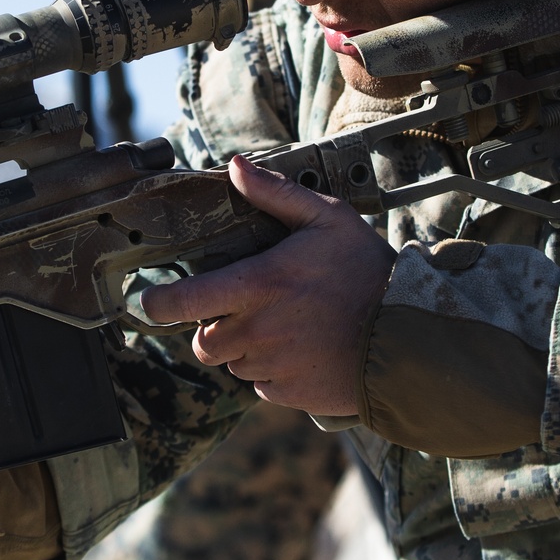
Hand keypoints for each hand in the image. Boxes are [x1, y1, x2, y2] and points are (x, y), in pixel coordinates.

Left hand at [139, 155, 393, 414]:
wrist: (409, 335)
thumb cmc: (367, 271)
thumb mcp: (326, 219)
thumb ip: (274, 194)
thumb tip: (235, 166)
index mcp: (256, 286)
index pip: (180, 302)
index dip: (156, 303)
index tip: (150, 300)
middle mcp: (255, 331)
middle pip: (202, 342)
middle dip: (212, 327)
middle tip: (243, 310)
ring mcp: (271, 367)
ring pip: (233, 363)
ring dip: (245, 348)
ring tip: (284, 326)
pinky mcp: (288, 394)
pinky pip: (262, 385)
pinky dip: (272, 371)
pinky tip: (301, 349)